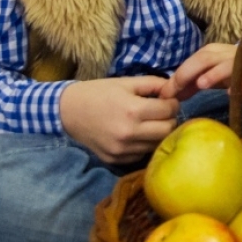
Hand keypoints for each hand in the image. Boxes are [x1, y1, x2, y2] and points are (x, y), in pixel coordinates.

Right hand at [59, 75, 179, 163]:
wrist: (67, 111)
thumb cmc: (98, 93)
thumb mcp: (126, 82)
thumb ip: (153, 84)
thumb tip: (174, 90)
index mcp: (132, 110)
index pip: (169, 110)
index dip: (172, 103)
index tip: (168, 100)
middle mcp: (128, 133)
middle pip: (167, 130)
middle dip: (169, 119)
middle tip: (162, 112)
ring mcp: (121, 149)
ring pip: (156, 144)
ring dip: (158, 133)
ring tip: (150, 123)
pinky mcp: (115, 159)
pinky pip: (141, 154)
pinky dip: (144, 144)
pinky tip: (137, 134)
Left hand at [160, 43, 241, 101]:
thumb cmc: (231, 71)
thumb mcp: (208, 74)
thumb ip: (188, 83)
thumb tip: (166, 94)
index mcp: (212, 52)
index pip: (192, 60)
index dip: (178, 75)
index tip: (166, 93)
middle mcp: (225, 55)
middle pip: (205, 59)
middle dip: (188, 73)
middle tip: (177, 90)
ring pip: (227, 66)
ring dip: (213, 74)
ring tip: (201, 84)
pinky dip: (241, 85)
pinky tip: (230, 93)